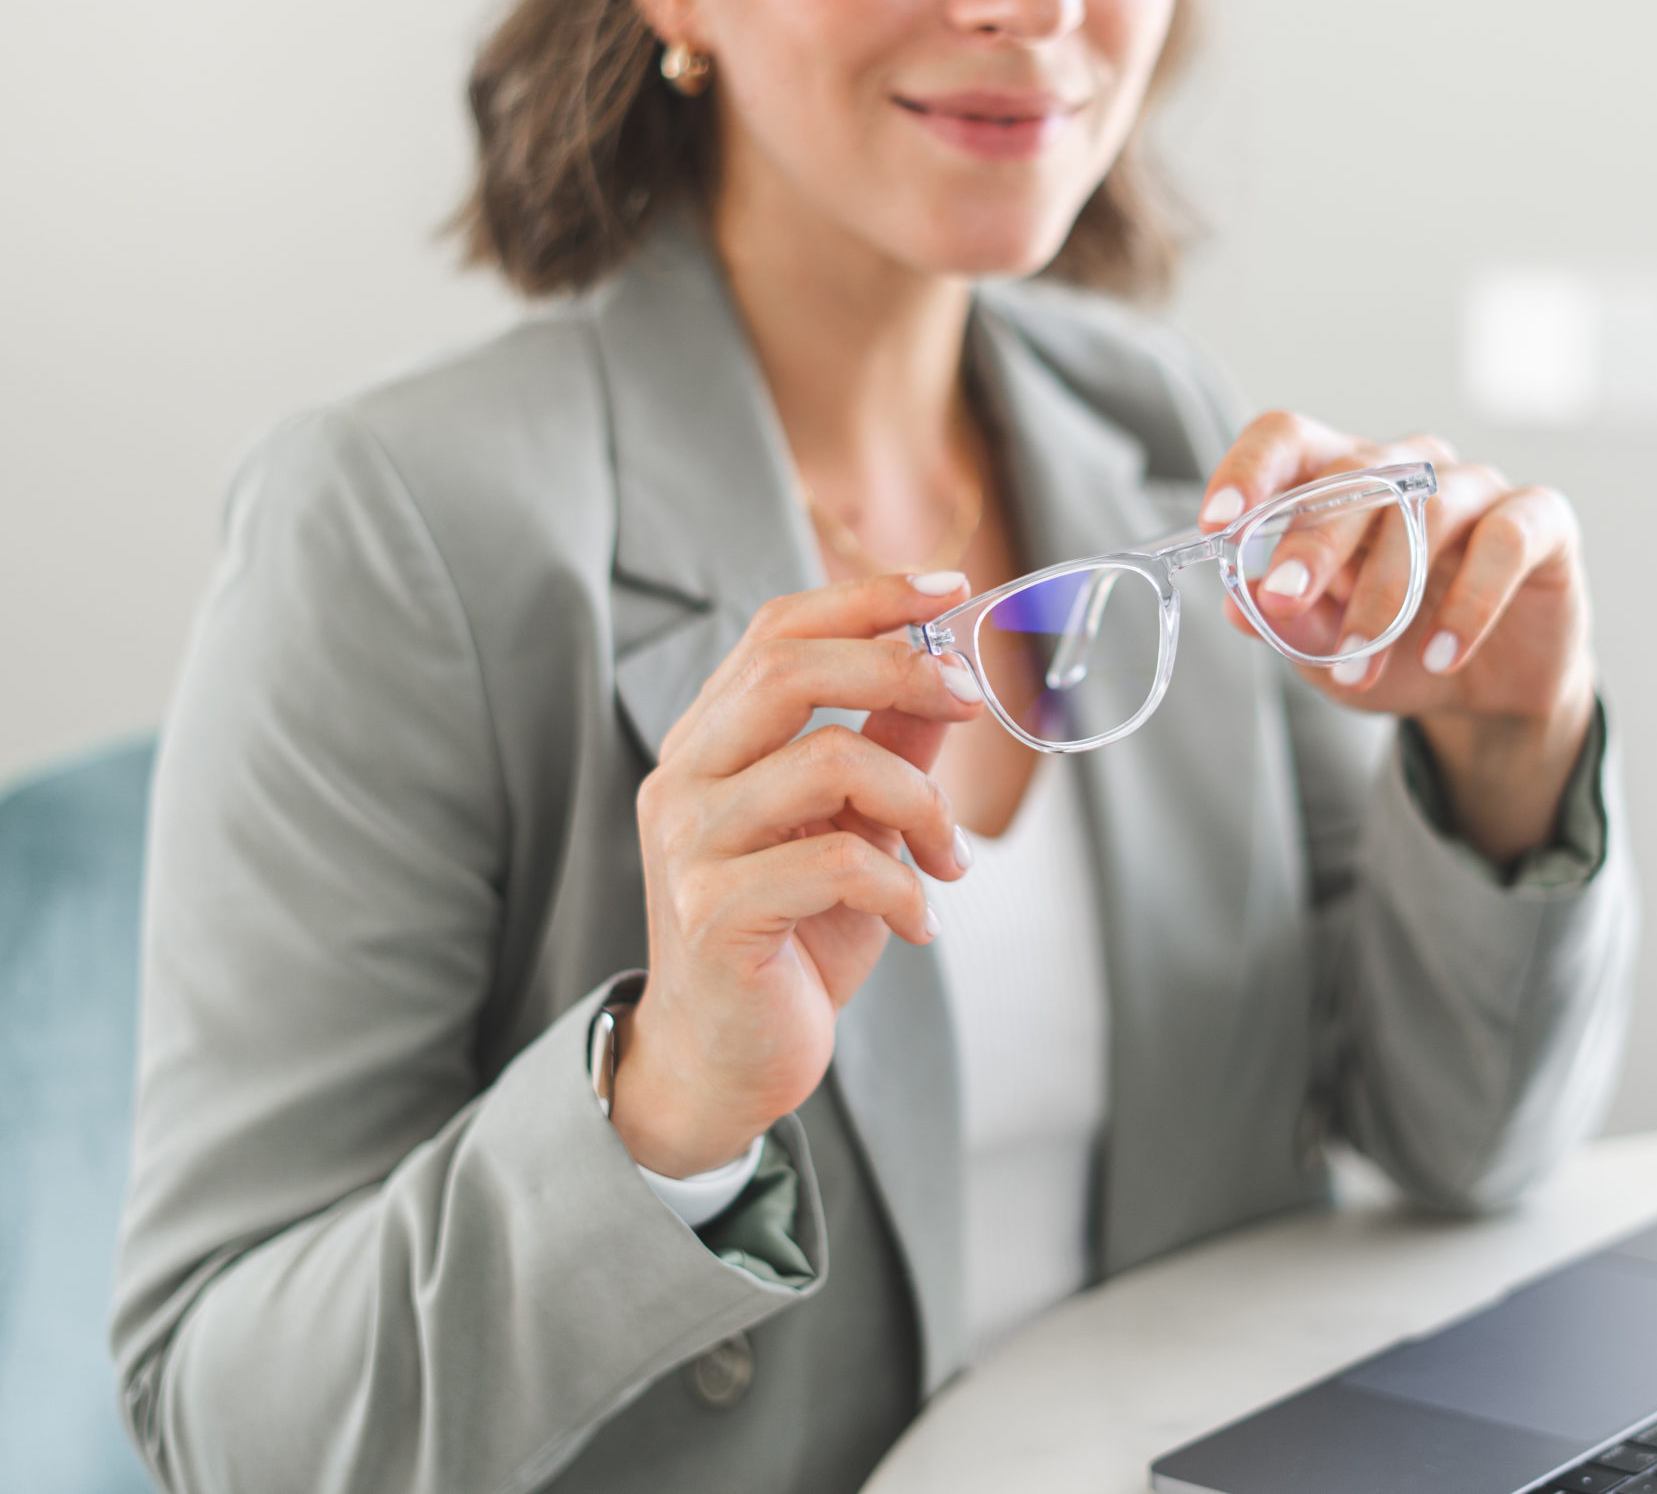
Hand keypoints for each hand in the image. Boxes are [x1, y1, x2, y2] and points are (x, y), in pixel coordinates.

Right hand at [615, 574, 984, 1176]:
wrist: (723, 1064)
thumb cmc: (789, 942)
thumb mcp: (855, 832)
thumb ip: (889, 751)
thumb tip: (947, 673)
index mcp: (711, 743)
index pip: (778, 631)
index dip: (867, 599)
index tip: (950, 592)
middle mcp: (684, 779)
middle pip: (788, 668)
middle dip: (899, 668)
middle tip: (972, 702)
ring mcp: (690, 844)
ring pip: (825, 761)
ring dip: (920, 802)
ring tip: (949, 859)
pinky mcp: (714, 912)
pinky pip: (836, 862)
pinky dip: (904, 886)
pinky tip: (921, 923)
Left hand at [1199, 413, 1595, 865]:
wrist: (1492, 696)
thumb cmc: (1399, 655)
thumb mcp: (1330, 655)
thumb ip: (1289, 627)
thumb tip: (1236, 605)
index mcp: (1342, 480)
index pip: (1288, 440)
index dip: (1251, 470)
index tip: (1218, 523)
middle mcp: (1408, 467)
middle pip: (1354, 473)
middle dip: (1312, 540)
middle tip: (1284, 598)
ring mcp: (1477, 487)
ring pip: (1427, 510)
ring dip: (1387, 591)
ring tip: (1363, 662)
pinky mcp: (1541, 521)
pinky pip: (1504, 543)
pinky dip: (1469, 603)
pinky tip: (1441, 656)